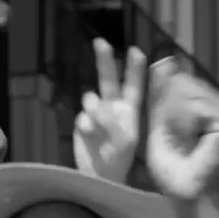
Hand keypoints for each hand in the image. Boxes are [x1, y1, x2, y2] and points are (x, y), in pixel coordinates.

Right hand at [73, 39, 145, 183]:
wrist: (100, 175)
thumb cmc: (119, 159)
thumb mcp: (125, 140)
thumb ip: (113, 120)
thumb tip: (96, 105)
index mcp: (129, 110)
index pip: (134, 85)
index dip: (135, 68)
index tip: (136, 51)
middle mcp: (113, 108)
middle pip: (108, 79)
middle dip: (105, 60)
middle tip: (100, 42)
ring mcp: (96, 114)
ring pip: (91, 98)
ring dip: (94, 108)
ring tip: (98, 125)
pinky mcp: (82, 123)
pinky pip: (82, 116)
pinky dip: (86, 124)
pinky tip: (89, 135)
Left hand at [145, 57, 218, 200]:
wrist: (186, 195)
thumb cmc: (172, 168)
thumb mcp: (160, 125)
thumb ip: (161, 95)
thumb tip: (164, 60)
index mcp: (208, 103)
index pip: (178, 80)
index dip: (165, 105)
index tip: (171, 133)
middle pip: (181, 82)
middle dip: (169, 112)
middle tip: (177, 141)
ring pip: (185, 91)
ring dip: (174, 121)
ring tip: (183, 143)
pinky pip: (193, 105)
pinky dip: (182, 125)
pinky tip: (189, 142)